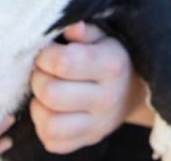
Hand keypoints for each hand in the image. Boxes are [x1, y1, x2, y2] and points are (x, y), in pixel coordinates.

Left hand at [29, 22, 142, 153]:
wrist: (132, 90)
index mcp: (111, 66)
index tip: (47, 52)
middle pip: (51, 94)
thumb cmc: (108, 56)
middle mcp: (108, 99)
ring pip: (50, 124)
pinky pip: (52, 142)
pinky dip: (43, 125)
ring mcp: (99, 125)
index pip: (63, 63)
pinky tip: (51, 109)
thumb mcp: (102, 36)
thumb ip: (84, 30)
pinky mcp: (88, 140)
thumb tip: (71, 28)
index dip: (45, 56)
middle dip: (38, 78)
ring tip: (45, 92)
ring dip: (39, 106)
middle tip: (43, 71)